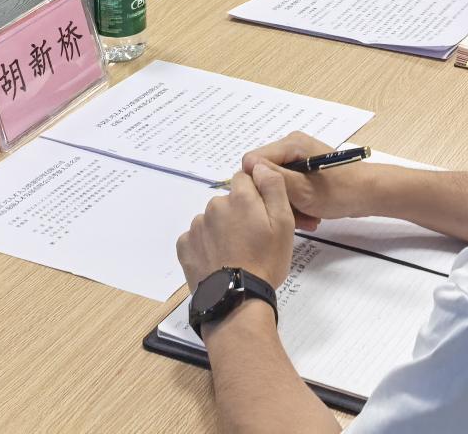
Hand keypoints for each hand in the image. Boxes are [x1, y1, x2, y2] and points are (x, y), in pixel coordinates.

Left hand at [176, 169, 295, 291]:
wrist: (237, 301)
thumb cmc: (266, 262)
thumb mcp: (283, 223)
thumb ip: (273, 187)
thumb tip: (260, 166)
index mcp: (240, 198)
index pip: (245, 178)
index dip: (255, 194)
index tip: (261, 216)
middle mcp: (214, 206)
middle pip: (228, 200)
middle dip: (238, 212)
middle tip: (251, 239)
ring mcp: (196, 227)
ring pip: (212, 218)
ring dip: (221, 228)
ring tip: (234, 253)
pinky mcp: (184, 246)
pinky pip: (196, 237)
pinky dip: (205, 244)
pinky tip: (217, 260)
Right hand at [240, 135, 377, 228]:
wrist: (370, 194)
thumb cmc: (341, 191)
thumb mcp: (303, 190)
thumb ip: (274, 178)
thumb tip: (247, 166)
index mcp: (291, 144)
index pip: (252, 161)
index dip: (256, 185)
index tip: (268, 204)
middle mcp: (292, 147)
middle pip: (265, 174)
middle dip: (275, 198)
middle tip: (291, 217)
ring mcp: (300, 159)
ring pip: (277, 185)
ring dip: (288, 205)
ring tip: (306, 220)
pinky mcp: (306, 171)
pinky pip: (290, 188)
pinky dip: (297, 204)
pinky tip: (310, 217)